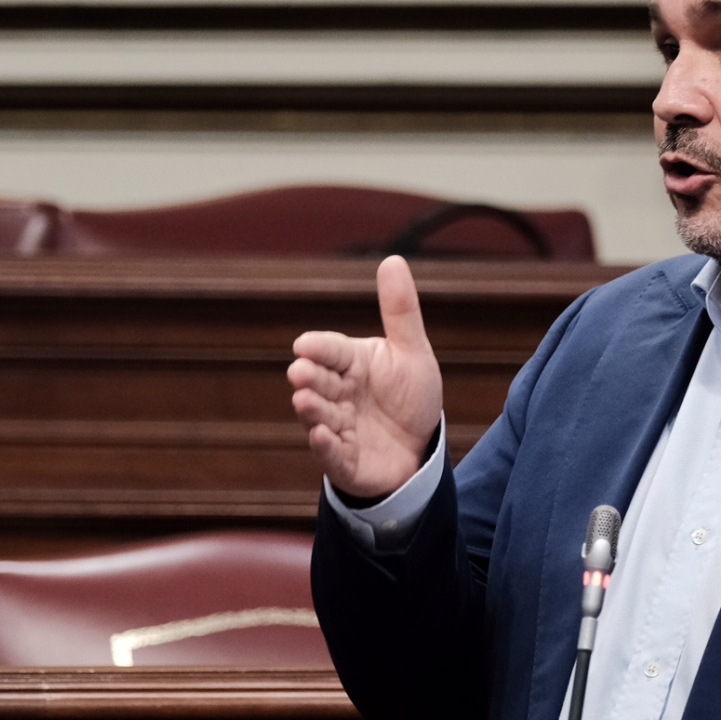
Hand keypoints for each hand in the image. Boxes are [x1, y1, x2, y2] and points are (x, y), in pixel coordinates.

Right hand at [288, 255, 444, 497]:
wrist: (420, 448)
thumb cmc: (410, 396)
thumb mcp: (412, 352)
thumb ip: (400, 311)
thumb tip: (392, 258)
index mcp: (352, 364)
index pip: (332, 351)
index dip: (319, 348)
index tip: (304, 345)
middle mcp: (339, 394)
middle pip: (320, 382)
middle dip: (310, 377)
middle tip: (300, 372)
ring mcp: (339, 427)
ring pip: (320, 416)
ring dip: (311, 410)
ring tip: (304, 399)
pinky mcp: (345, 461)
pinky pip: (332, 454)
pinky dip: (324, 446)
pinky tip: (320, 436)